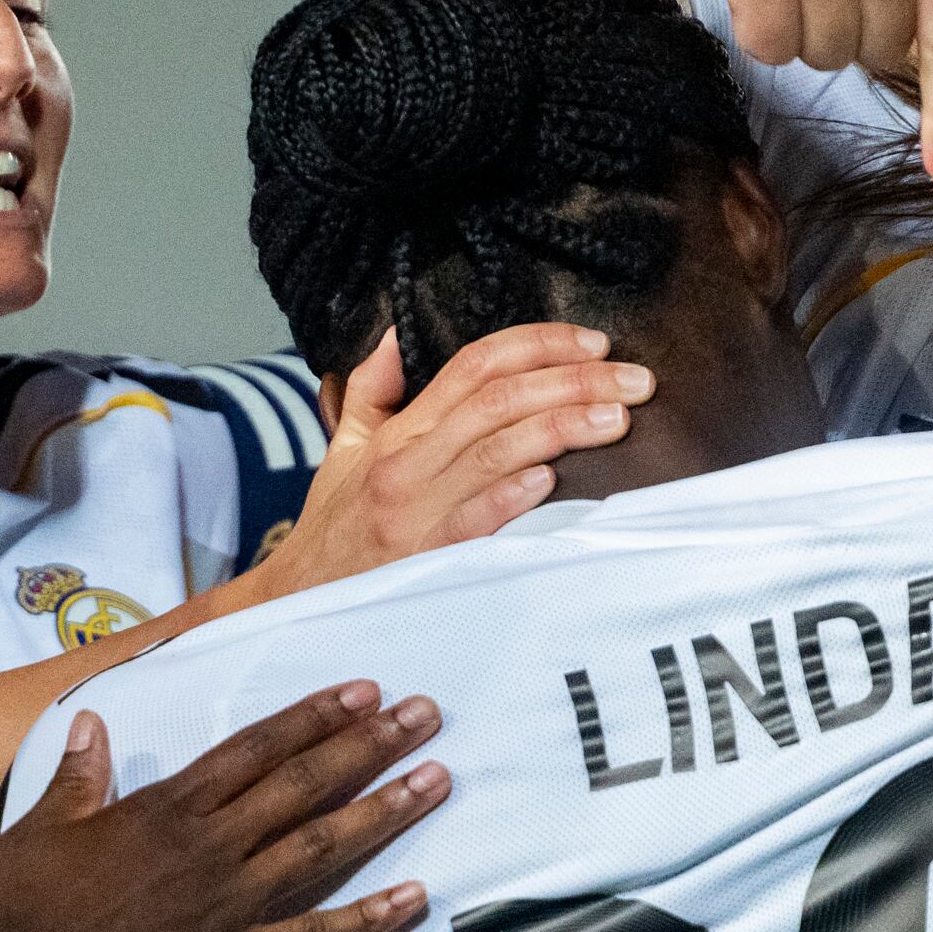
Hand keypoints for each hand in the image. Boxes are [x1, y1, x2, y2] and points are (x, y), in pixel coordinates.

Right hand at [0, 688, 443, 931]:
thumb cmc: (18, 909)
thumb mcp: (41, 826)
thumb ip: (79, 775)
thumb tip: (91, 724)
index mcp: (165, 808)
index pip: (255, 749)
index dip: (314, 716)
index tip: (363, 692)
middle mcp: (208, 847)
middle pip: (303, 784)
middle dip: (370, 745)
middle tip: (426, 716)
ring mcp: (226, 906)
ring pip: (321, 847)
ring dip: (383, 811)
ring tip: (436, 781)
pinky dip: (368, 918)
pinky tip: (414, 898)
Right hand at [253, 325, 648, 588]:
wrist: (298, 598)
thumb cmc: (334, 524)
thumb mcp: (346, 448)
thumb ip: (373, 389)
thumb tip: (393, 333)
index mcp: (401, 431)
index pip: (475, 365)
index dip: (539, 345)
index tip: (595, 343)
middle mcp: (409, 461)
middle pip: (499, 400)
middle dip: (574, 382)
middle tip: (634, 380)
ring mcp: (416, 510)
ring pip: (496, 451)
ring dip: (562, 430)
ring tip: (618, 418)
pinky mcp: (425, 559)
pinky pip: (473, 522)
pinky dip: (512, 497)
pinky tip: (553, 480)